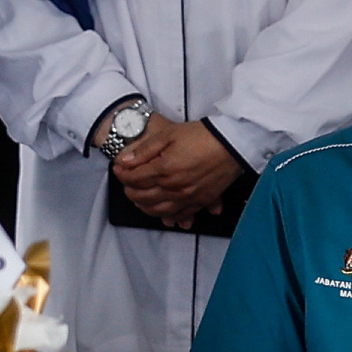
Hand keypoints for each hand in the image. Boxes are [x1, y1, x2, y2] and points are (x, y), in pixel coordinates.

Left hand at [109, 115, 248, 227]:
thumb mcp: (169, 134)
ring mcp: (188, 197)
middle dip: (130, 190)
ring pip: (159, 210)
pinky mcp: (201, 201)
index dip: (122, 174)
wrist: (232, 143)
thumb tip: (125, 161)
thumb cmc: (202, 136)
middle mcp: (174, 187)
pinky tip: (163, 213)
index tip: (119, 168)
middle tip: (126, 183)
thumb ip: (144, 150)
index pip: (134, 178)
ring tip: (139, 199)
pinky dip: (168, 216)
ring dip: (145, 207)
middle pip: (143, 196)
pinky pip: (180, 215)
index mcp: (164, 169)